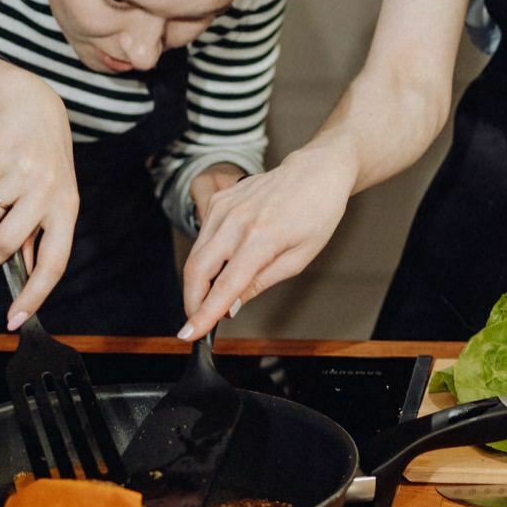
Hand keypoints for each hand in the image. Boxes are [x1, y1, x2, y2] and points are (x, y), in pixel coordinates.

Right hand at [0, 59, 78, 328]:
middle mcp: (45, 192)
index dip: (34, 294)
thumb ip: (39, 232)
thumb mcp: (53, 192)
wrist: (27, 101)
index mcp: (66, 207)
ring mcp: (18, 175)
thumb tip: (23, 276)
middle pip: (4, 245)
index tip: (15, 320)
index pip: (54, 261)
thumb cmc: (42, 156)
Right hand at [179, 144, 355, 338]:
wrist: (315, 172)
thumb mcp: (299, 258)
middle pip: (197, 270)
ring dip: (197, 282)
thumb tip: (231, 306)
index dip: (205, 314)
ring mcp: (225, 207)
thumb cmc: (316, 213)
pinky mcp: (219, 200)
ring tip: (214, 297)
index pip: (225, 286)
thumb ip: (261, 282)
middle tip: (198, 321)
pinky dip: (206, 257)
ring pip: (195, 254)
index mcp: (262, 237)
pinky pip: (203, 236)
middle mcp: (237, 220)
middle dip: (192, 301)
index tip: (191, 334)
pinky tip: (223, 264)